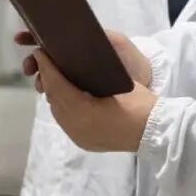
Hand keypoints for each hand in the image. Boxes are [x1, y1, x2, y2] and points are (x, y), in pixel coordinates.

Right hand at [17, 28, 152, 87]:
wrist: (147, 82)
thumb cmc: (131, 59)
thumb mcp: (116, 43)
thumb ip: (99, 36)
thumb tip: (75, 28)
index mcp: (81, 44)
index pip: (53, 38)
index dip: (35, 36)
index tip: (21, 38)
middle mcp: (76, 60)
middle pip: (46, 58)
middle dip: (33, 61)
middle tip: (28, 67)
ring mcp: (77, 77)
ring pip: (50, 76)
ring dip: (40, 77)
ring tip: (39, 82)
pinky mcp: (81, 94)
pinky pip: (61, 92)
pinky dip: (51, 91)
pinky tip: (48, 92)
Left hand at [32, 50, 156, 151]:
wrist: (155, 132)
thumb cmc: (141, 104)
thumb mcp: (118, 83)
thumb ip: (94, 75)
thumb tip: (77, 61)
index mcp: (84, 112)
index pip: (57, 86)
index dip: (47, 68)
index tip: (41, 53)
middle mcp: (76, 128)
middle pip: (53, 99)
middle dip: (48, 79)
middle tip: (47, 61)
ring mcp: (79, 137)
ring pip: (57, 111)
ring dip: (54, 93)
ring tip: (56, 76)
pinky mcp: (83, 142)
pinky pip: (66, 121)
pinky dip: (63, 106)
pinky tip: (67, 96)